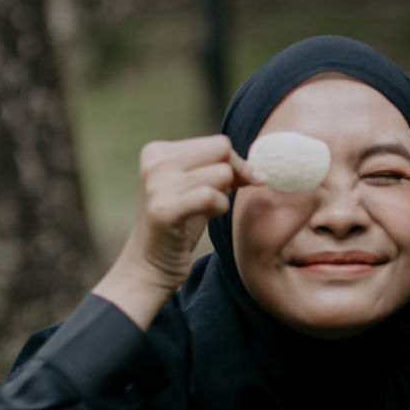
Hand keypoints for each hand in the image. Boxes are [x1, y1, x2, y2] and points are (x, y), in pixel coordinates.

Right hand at [93, 136, 261, 328]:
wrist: (149, 266)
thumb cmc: (179, 226)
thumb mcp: (196, 188)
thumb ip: (218, 168)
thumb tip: (260, 165)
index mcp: (157, 151)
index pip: (218, 143)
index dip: (235, 164)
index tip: (236, 185)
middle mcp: (154, 162)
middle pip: (222, 151)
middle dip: (235, 174)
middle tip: (224, 198)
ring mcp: (156, 185)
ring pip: (222, 173)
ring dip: (225, 196)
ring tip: (206, 211)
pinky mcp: (163, 209)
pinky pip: (212, 196)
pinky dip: (219, 208)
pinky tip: (206, 218)